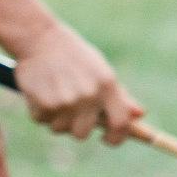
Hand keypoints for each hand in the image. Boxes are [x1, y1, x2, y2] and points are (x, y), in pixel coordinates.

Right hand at [10, 22, 141, 144]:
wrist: (38, 37)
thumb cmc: (72, 55)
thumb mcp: (99, 71)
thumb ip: (118, 96)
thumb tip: (139, 115)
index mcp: (107, 85)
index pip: (120, 123)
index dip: (116, 137)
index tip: (107, 139)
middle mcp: (90, 95)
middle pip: (82, 133)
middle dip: (73, 126)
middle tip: (67, 110)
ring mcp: (68, 101)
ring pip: (59, 128)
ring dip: (53, 118)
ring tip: (51, 95)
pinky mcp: (45, 103)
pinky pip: (41, 119)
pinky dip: (37, 109)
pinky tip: (38, 91)